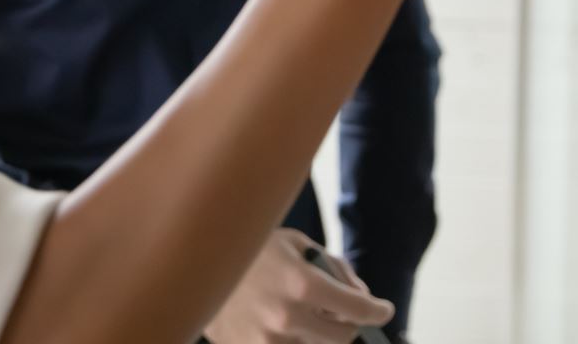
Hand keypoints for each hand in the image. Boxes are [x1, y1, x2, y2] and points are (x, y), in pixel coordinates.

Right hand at [204, 228, 393, 343]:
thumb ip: (334, 267)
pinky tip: (283, 321)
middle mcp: (287, 317)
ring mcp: (267, 340)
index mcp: (302, 283)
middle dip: (348, 323)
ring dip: (318, 333)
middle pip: (341, 337)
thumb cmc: (251, 249)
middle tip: (342, 311)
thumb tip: (360, 295)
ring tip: (303, 310)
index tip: (382, 310)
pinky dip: (294, 338)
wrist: (195, 263)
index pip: (357, 309)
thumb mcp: (296, 244)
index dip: (377, 311)